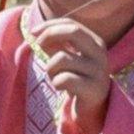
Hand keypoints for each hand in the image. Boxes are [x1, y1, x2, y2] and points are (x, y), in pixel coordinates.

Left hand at [32, 18, 112, 133]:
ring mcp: (99, 71)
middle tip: (37, 45)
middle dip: (50, 35)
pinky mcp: (93, 89)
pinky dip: (56, 83)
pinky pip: (63, 79)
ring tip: (54, 77)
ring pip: (62, 58)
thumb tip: (36, 32)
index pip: (72, 25)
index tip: (33, 32)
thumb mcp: (68, 58)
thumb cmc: (77, 80)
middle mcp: (100, 54)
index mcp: (96, 43)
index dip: (50, 25)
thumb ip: (56, 44)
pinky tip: (61, 88)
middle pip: (73, 32)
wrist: (94, 109)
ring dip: (50, 68)